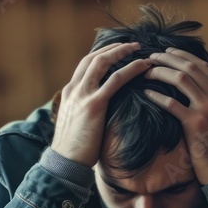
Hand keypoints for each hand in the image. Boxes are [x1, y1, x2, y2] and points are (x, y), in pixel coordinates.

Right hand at [51, 42, 151, 166]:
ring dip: (122, 52)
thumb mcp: (75, 123)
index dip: (101, 55)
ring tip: (138, 49)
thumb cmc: (73, 149)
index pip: (84, 65)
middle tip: (130, 45)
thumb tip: (99, 110)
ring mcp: (83, 95)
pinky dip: (131, 69)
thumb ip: (84, 110)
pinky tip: (143, 66)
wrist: (64, 162)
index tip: (116, 51)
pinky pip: (115, 80)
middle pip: (93, 58)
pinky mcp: (94, 105)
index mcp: (69, 92)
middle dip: (112, 48)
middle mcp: (74, 89)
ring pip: (103, 63)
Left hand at [143, 48, 207, 184]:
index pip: (202, 65)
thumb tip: (199, 84)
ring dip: (161, 71)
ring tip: (146, 71)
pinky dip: (157, 95)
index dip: (183, 55)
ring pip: (180, 79)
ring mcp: (207, 109)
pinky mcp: (195, 123)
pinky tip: (146, 92)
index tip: (168, 52)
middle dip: (168, 58)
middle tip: (152, 56)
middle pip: (190, 67)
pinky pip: (171, 103)